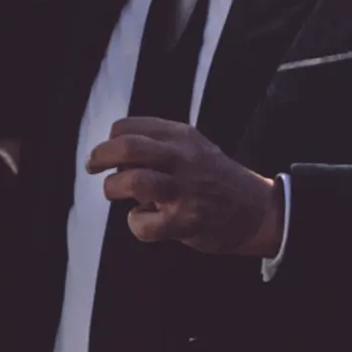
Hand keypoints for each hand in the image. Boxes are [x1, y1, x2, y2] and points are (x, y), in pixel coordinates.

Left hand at [86, 117, 283, 256]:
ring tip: (117, 193)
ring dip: (114, 188)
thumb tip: (114, 154)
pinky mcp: (187, 221)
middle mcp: (183, 158)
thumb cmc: (215, 180)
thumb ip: (158, 145)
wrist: (258, 211)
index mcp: (181, 136)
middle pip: (127, 148)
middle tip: (93, 167)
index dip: (109, 140)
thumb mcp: (192, 147)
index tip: (105, 153)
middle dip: (100, 157)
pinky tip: (145, 220)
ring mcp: (186, 190)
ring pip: (133, 181)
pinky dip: (136, 224)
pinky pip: (143, 224)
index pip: (128, 127)